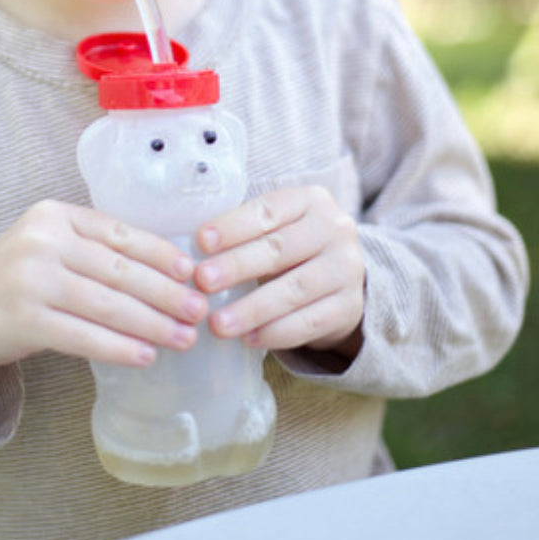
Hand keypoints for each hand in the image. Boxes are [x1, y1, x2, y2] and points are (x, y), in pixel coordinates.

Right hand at [0, 199, 208, 397]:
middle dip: (166, 293)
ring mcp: (31, 280)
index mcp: (54, 215)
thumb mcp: (49, 245)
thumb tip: (168, 274)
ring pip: (107, 304)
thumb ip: (93, 249)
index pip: (120, 233)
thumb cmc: (17, 276)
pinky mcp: (25, 320)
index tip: (192, 273)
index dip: (161, 254)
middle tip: (199, 311)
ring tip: (183, 337)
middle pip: (119, 269)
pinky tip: (145, 355)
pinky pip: (83, 336)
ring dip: (152, 324)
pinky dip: (118, 347)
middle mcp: (42, 241)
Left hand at [193, 185, 364, 358]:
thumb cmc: (290, 247)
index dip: (233, 226)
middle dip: (237, 266)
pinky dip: (276, 333)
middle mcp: (335, 229)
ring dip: (252, 309)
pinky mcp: (350, 307)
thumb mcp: (275, 227)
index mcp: (310, 200)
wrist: (340, 278)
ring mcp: (347, 269)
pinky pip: (310, 323)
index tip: (200, 242)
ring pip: (294, 290)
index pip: (268, 210)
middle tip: (202, 282)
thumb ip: (243, 232)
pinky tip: (248, 339)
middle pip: (280, 249)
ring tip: (217, 323)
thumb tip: (189, 253)